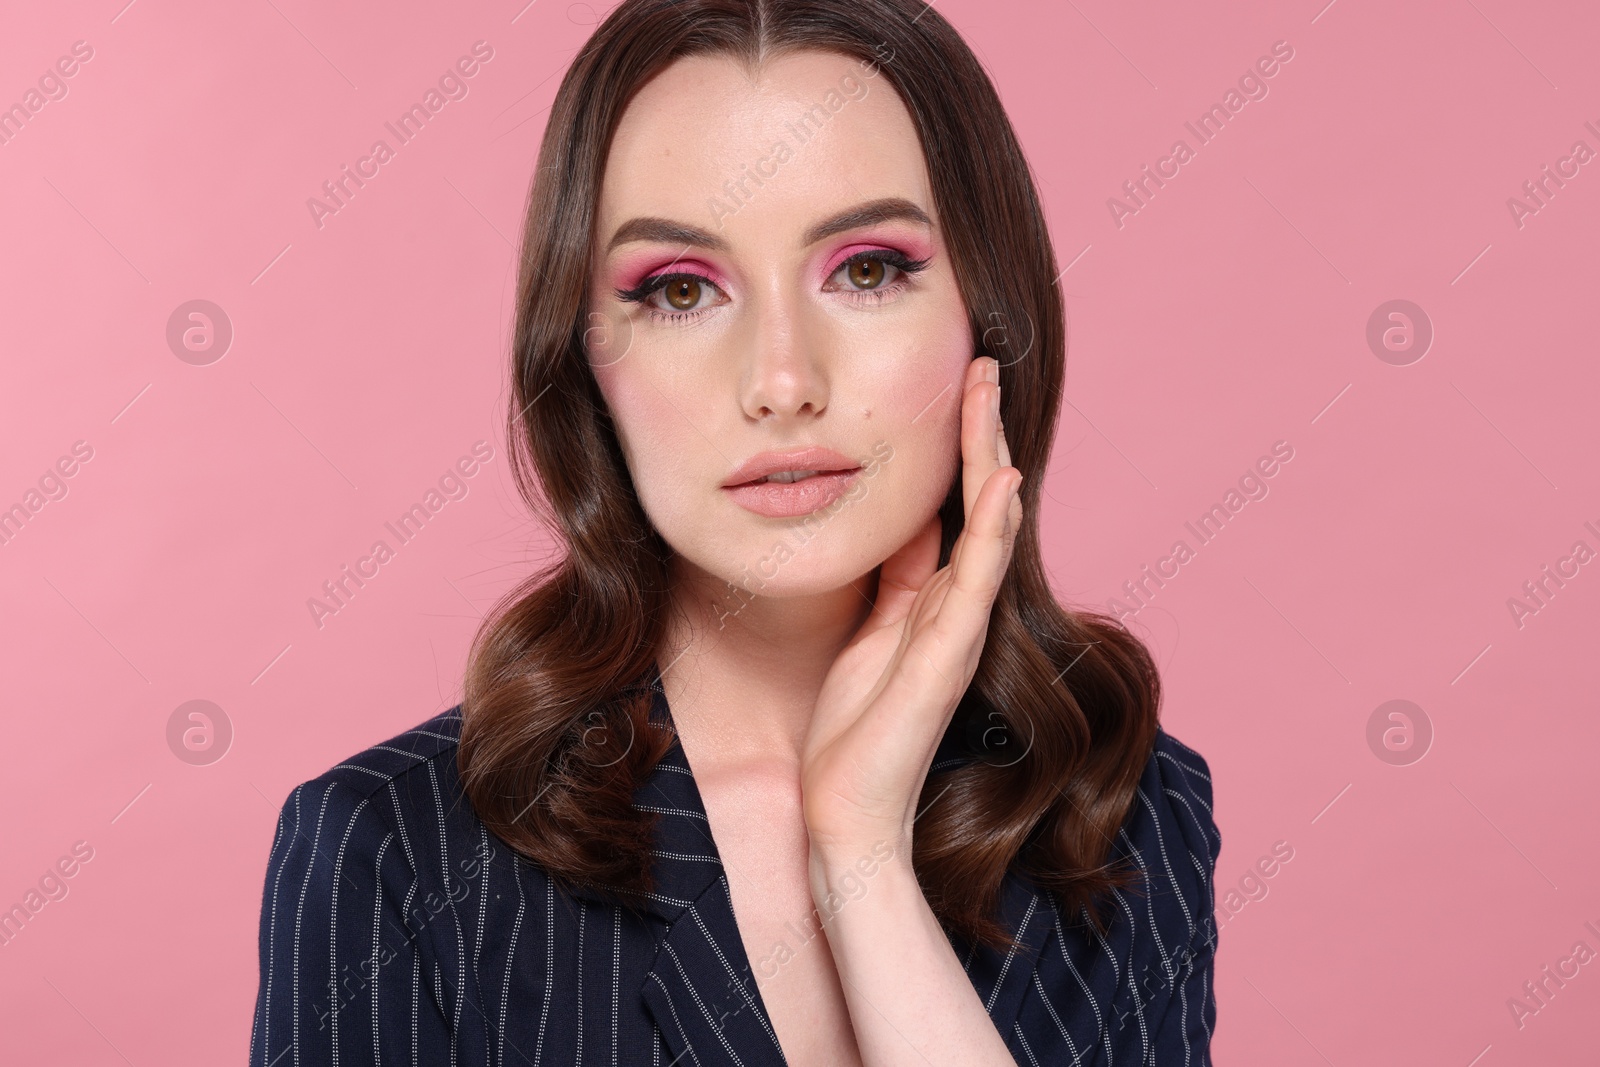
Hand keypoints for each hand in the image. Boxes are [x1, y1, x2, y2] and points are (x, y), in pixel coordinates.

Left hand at [799, 355, 1022, 861]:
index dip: (956, 445)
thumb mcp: (868, 631)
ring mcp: (957, 628)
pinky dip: (991, 528)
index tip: (958, 384)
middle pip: (975, 501)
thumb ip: (893, 579)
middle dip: (977, 431)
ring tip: (990, 393)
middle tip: (983, 364)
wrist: (848, 808)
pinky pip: (975, 579)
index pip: (952, 505)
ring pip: (985, 526)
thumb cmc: (854, 728)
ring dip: (987, 456)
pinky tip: (1002, 480)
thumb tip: (905, 523)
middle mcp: (954, 605)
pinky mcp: (948, 655)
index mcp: (931, 597)